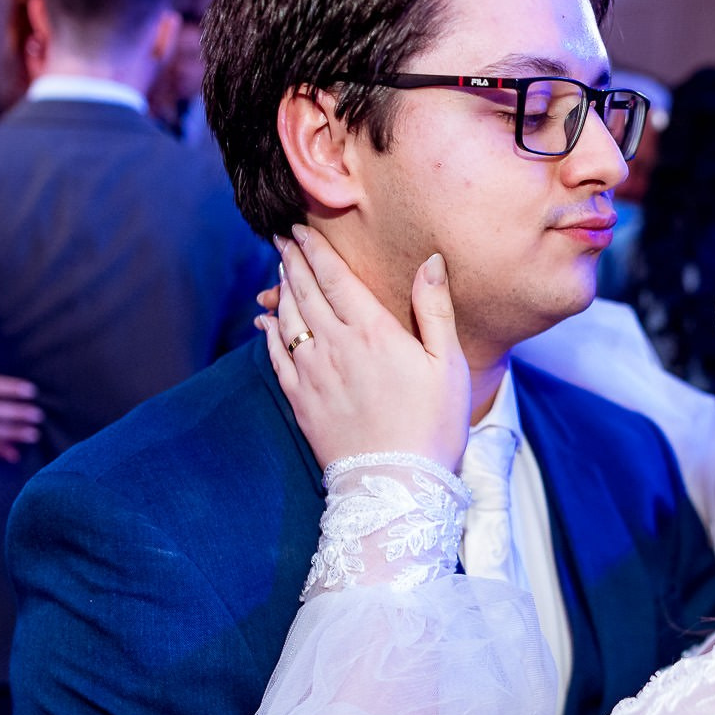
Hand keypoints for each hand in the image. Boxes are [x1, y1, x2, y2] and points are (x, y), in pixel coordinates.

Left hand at [260, 224, 468, 471]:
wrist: (396, 484)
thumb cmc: (434, 425)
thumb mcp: (449, 364)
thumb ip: (435, 309)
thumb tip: (430, 261)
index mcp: (372, 331)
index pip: (335, 277)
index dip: (315, 250)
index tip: (300, 229)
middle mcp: (335, 345)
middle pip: (305, 291)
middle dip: (291, 261)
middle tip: (281, 239)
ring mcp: (312, 374)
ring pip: (287, 319)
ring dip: (280, 290)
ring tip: (278, 270)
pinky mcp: (300, 400)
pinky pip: (275, 356)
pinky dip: (268, 331)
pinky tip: (265, 320)